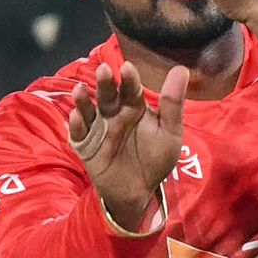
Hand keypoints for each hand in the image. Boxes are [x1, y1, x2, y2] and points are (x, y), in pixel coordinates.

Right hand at [68, 62, 187, 230]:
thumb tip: (181, 69)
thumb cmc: (155, 158)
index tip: (128, 67)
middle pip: (108, 96)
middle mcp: (113, 115)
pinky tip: (76, 117)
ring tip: (80, 90)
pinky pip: (78, 135)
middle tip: (103, 70)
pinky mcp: (86, 147)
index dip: (129, 79)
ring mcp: (98, 130)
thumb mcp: (169, 132)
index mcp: (134, 108)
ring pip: (88, 111)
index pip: (131, 90)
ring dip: (83, 101)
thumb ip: (173, 103)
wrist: (140, 190)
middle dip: (105, 84)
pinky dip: (75, 126)